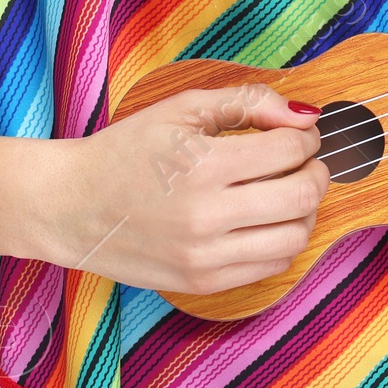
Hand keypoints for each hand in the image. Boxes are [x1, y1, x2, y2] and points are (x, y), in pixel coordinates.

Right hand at [40, 82, 331, 293]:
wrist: (69, 206)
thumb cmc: (125, 150)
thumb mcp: (181, 109)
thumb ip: (246, 103)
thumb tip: (304, 115)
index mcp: (203, 165)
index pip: (290, 152)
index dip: (307, 138)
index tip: (302, 133)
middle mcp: (208, 217)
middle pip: (302, 198)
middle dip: (317, 173)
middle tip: (308, 161)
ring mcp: (206, 258)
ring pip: (293, 239)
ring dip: (304, 211)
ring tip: (287, 190)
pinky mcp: (201, 284)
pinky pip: (269, 268)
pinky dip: (281, 242)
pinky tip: (265, 219)